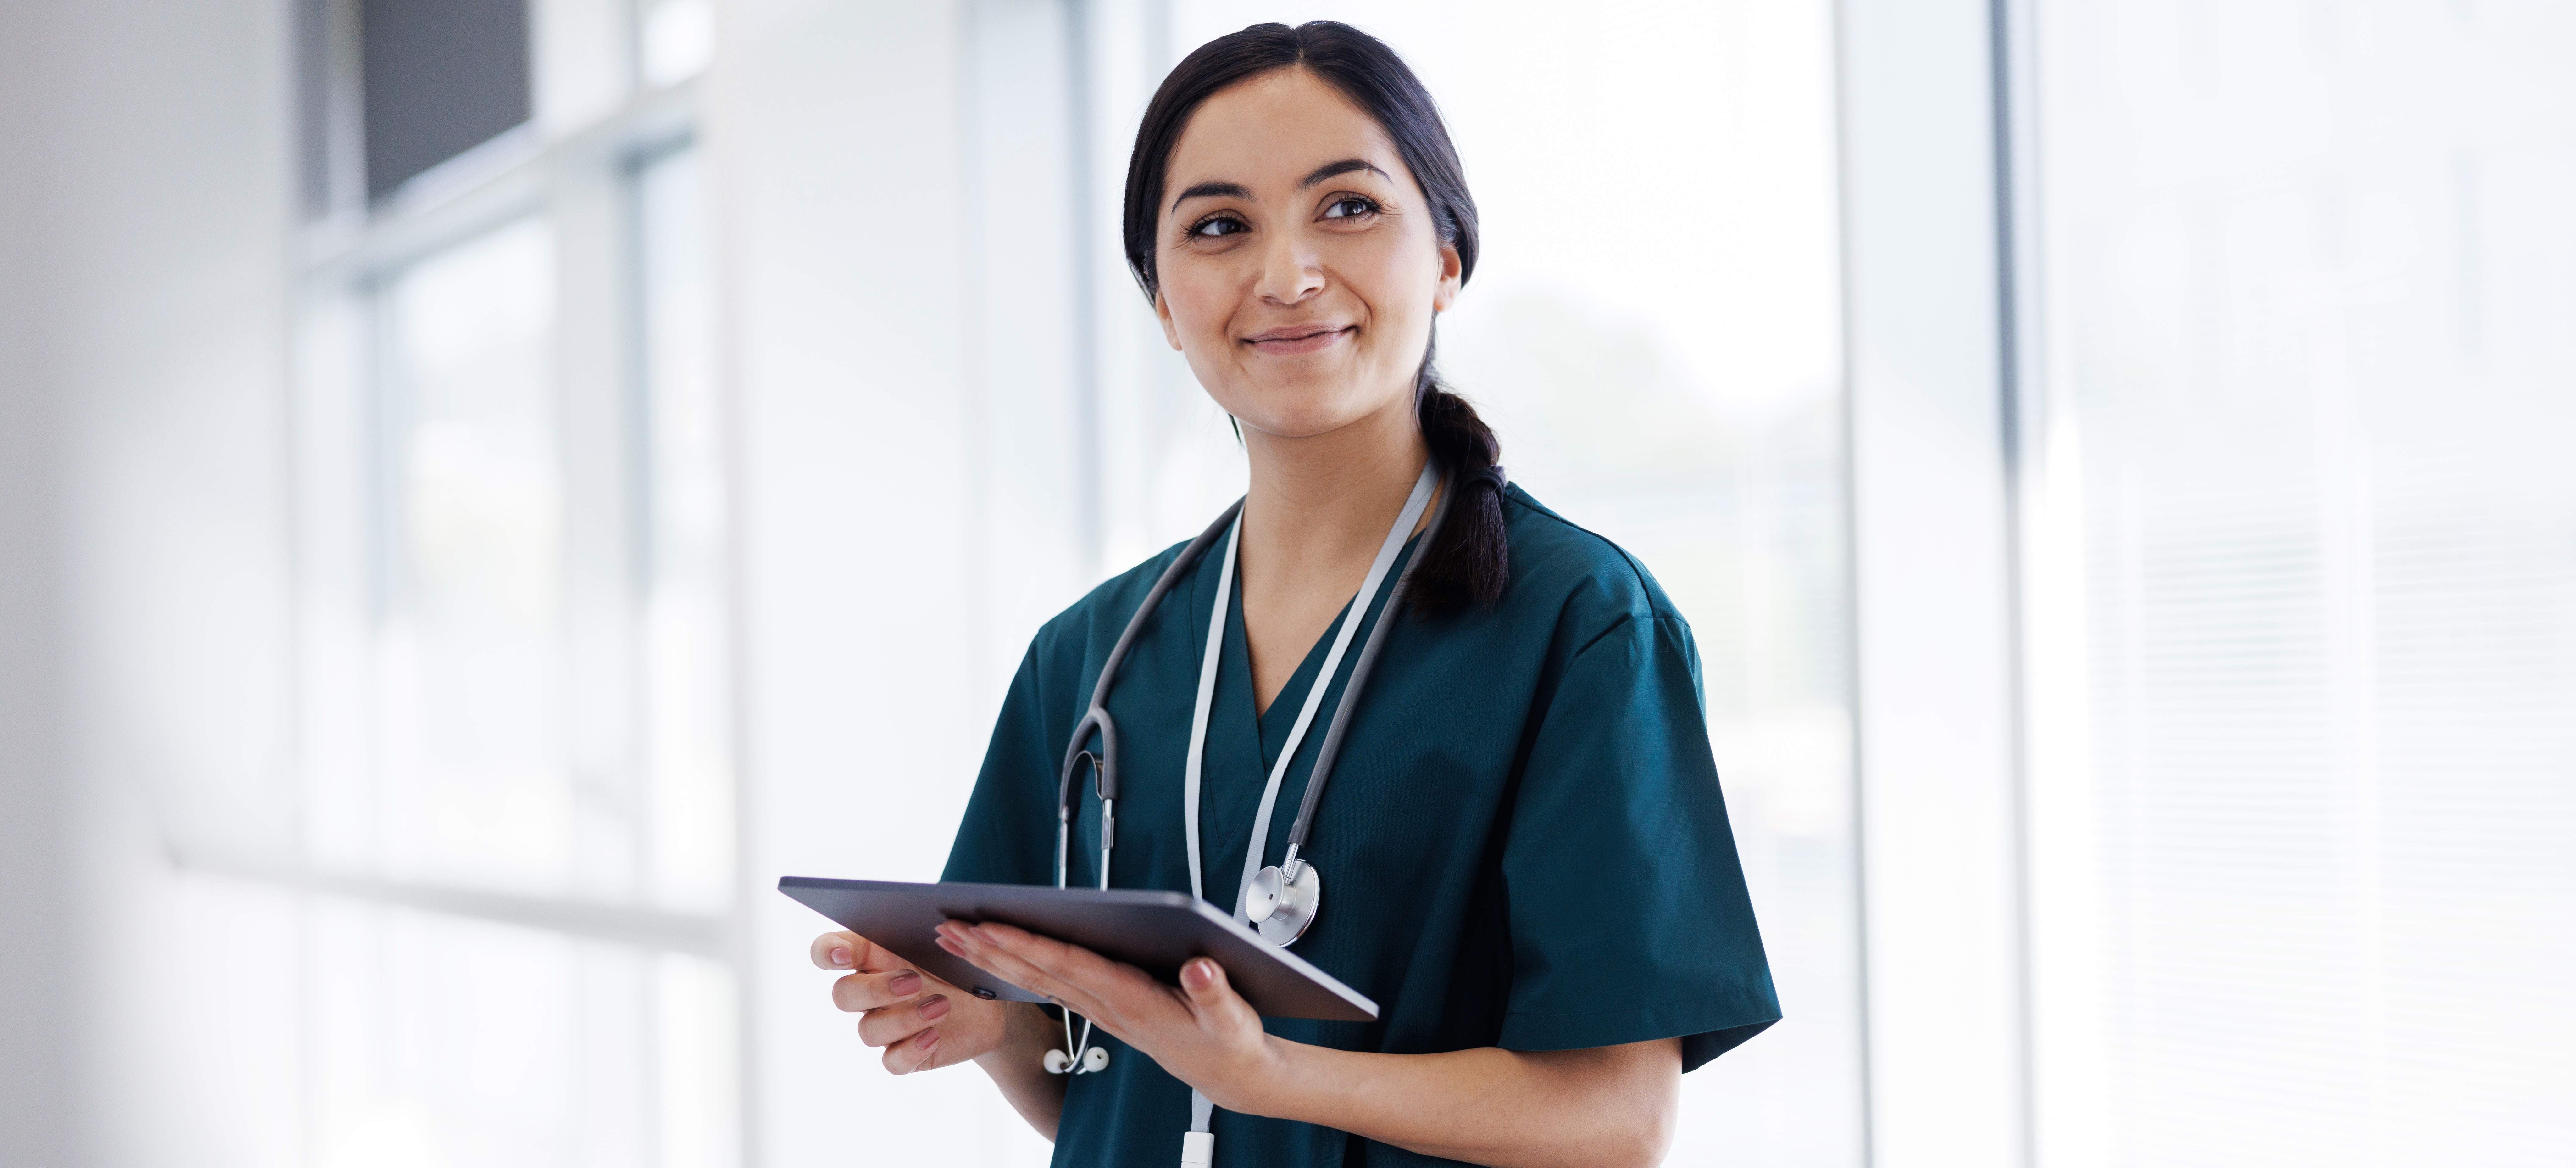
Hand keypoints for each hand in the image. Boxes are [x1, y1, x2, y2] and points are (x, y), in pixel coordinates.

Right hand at [810, 929, 1013, 1074]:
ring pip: (868, 1031)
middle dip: (875, 989)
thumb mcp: (945, 942)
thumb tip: (932, 921)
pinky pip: (892, 1062)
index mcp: (872, 956)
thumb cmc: (957, 965)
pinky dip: (911, 1050)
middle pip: (843, 995)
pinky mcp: (905, 1055)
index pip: (827, 952)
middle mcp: (870, 993)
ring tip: (942, 1005)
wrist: (987, 1005)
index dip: (828, 953)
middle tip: (914, 981)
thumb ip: (926, 928)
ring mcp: (886, 1026)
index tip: (846, 954)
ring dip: (904, 1018)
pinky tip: (934, 1036)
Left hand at [933, 920, 1282, 1113]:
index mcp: (1132, 1001)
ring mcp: (1101, 1009)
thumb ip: (1214, 993)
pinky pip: (1050, 986)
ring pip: (1036, 979)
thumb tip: (1200, 968)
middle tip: (947, 928)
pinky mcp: (1103, 1009)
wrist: (1228, 1073)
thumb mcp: (1232, 1019)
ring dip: (993, 959)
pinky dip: (1018, 969)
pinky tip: (995, 957)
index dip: (1028, 945)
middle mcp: (1108, 1005)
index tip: (990, 925)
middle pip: (1038, 972)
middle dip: (990, 950)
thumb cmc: (1228, 1041)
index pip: (1069, 966)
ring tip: (955, 938)